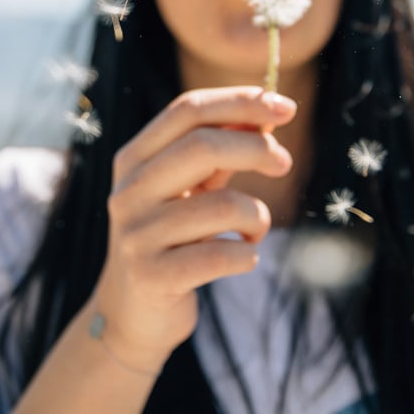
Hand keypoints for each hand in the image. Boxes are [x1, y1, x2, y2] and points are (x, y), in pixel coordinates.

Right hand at [88, 86, 295, 372]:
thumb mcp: (186, 188)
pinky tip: (242, 257)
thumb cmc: (172, 238)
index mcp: (134, 159)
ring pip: (224, 206)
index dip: (240, 102)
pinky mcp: (152, 275)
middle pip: (203, 146)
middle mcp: (128, 191)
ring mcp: (136, 234)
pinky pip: (223, 254)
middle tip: (284, 163)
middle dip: (256, 148)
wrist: (132, 312)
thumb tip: (266, 112)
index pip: (187, 110)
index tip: (285, 107)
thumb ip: (216, 151)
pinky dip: (248, 254)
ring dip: (258, 217)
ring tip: (254, 230)